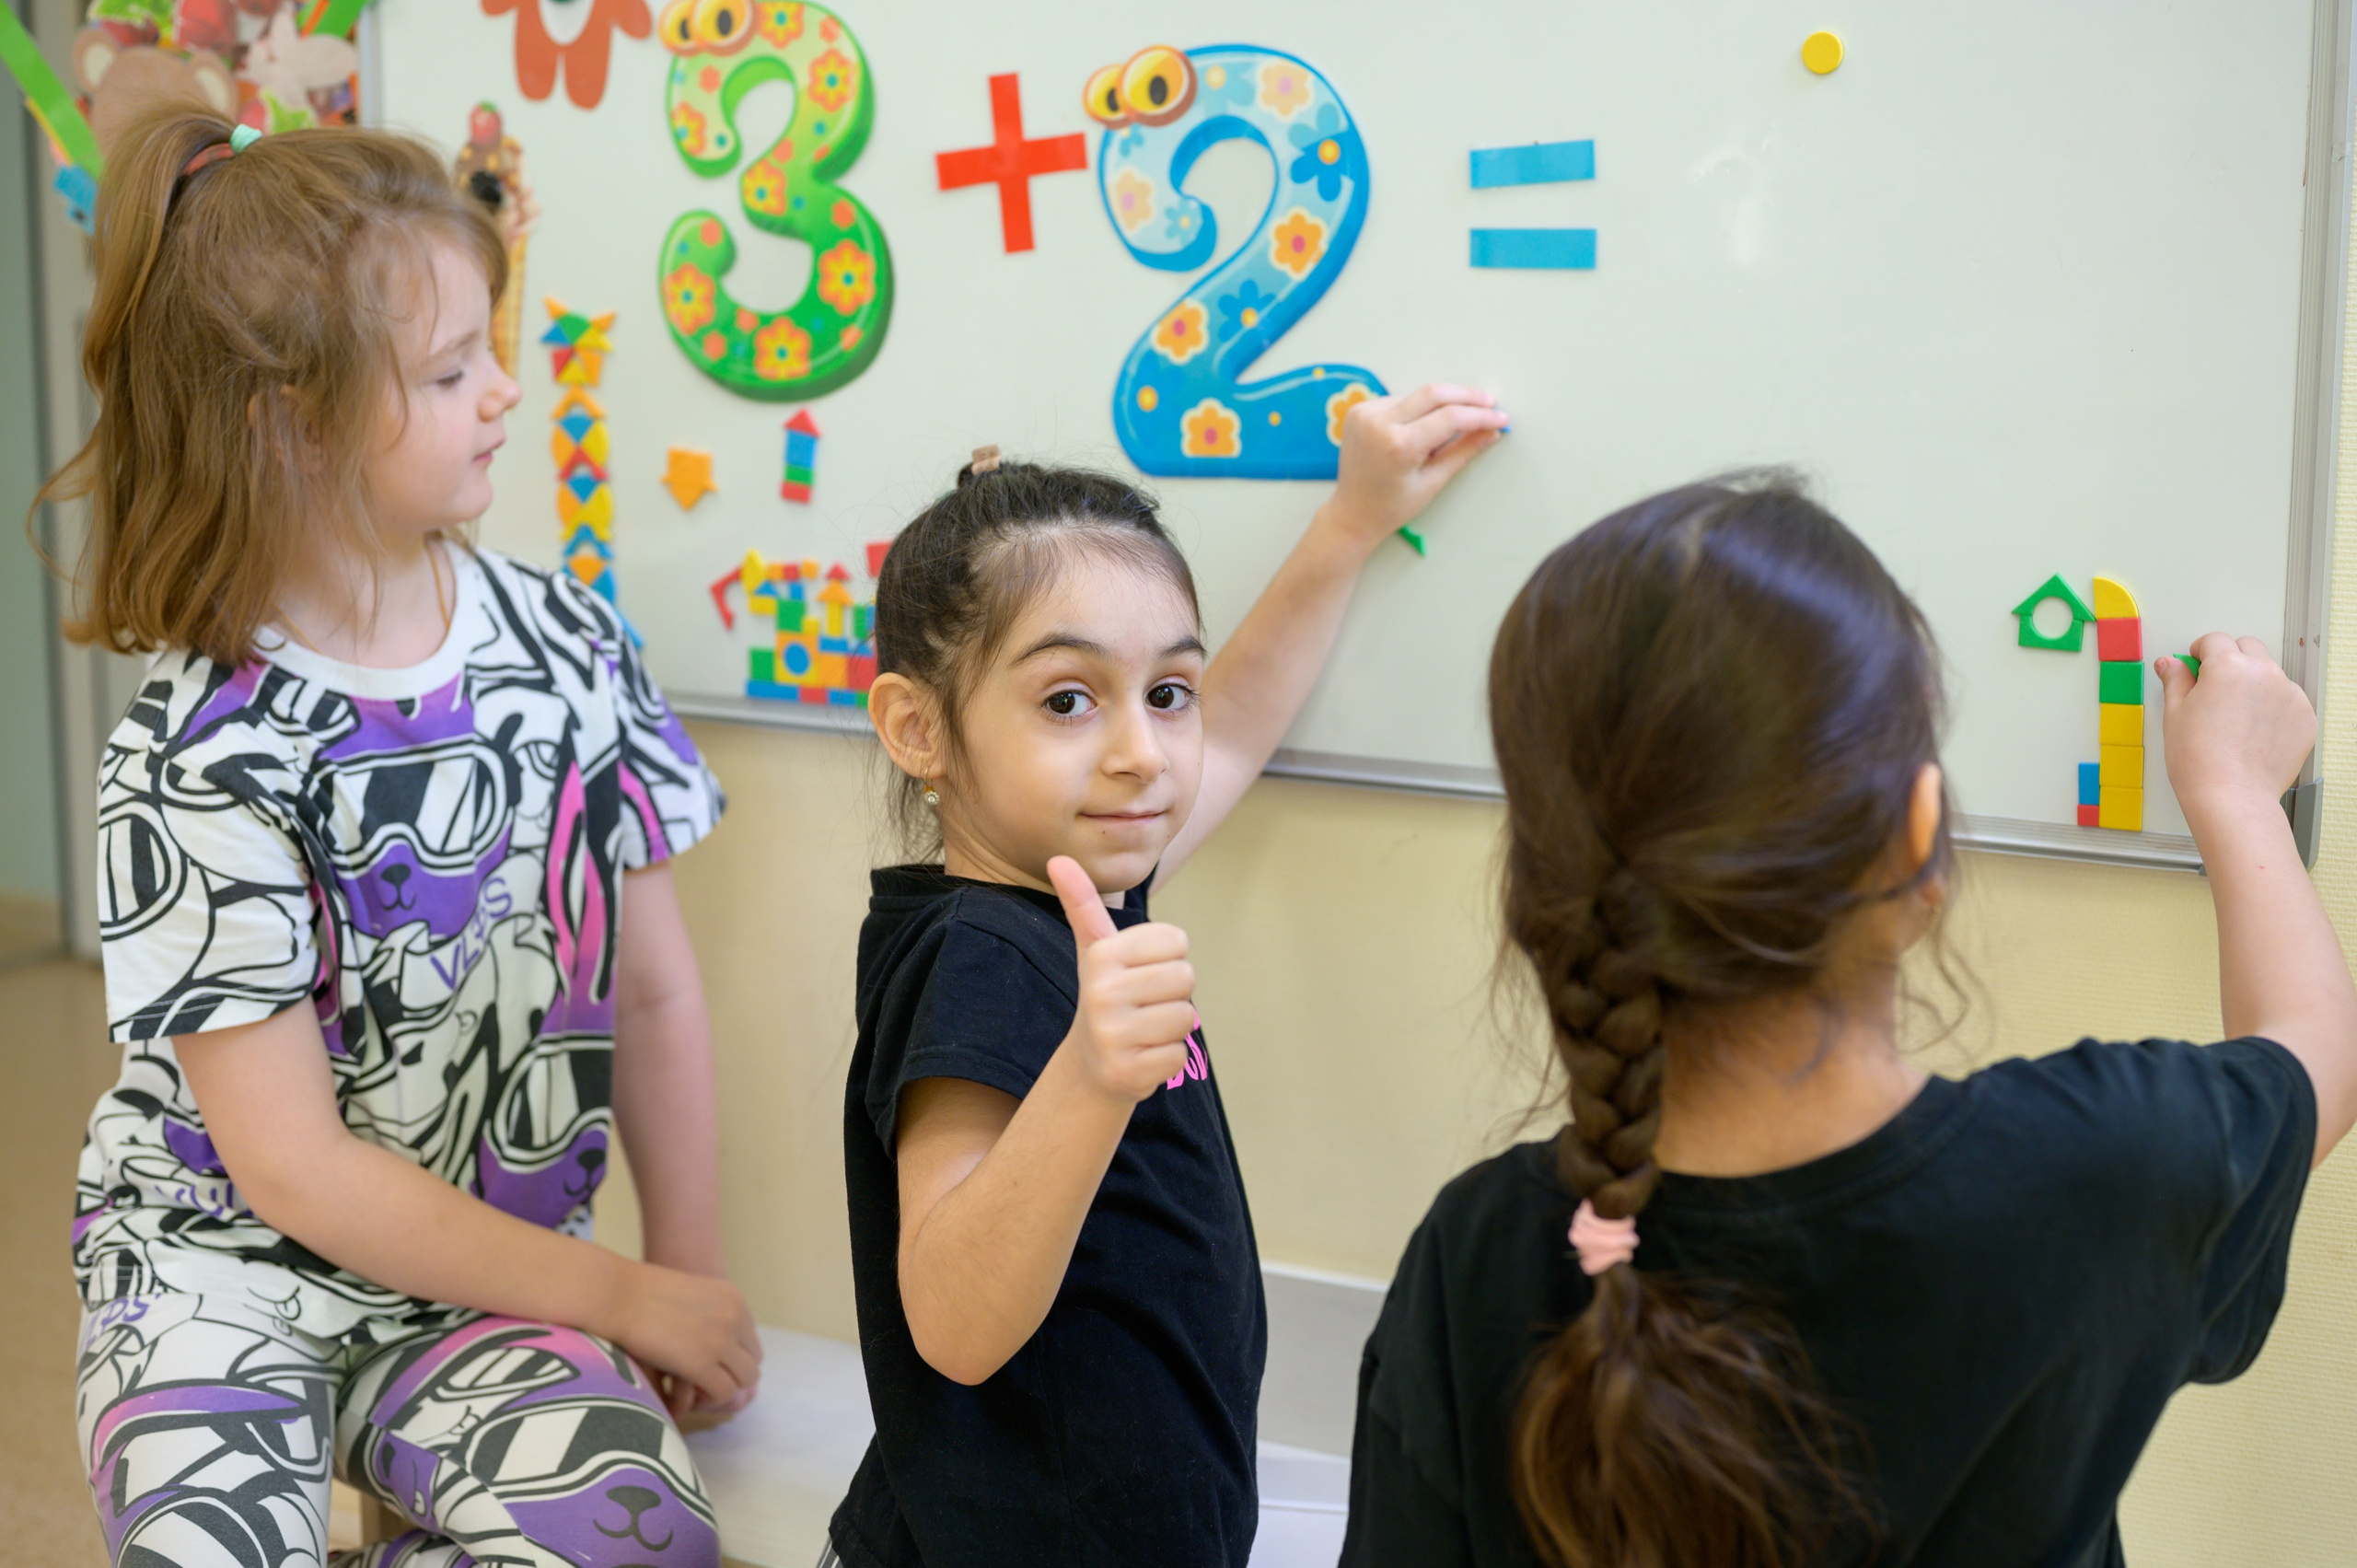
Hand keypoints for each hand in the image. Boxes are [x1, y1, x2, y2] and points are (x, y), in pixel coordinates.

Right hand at [604, 1259, 762, 1418]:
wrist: (616, 1295)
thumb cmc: (638, 1293)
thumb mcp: (688, 1295)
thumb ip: (706, 1314)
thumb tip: (707, 1339)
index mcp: (733, 1299)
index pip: (750, 1339)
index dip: (732, 1357)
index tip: (709, 1364)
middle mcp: (734, 1318)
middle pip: (753, 1360)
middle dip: (731, 1374)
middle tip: (703, 1380)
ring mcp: (721, 1341)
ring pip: (745, 1379)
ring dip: (722, 1387)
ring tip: (695, 1388)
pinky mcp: (702, 1364)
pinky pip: (724, 1392)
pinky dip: (710, 1398)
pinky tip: (687, 1393)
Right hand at [1048, 855, 1194, 1103]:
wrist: (1091, 1066)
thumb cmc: (1106, 996)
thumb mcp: (1095, 949)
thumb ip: (1083, 904)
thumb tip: (1057, 858)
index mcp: (1102, 955)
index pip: (1176, 940)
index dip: (1168, 958)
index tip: (1142, 971)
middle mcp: (1102, 993)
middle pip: (1185, 977)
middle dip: (1173, 993)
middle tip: (1145, 1005)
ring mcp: (1112, 1035)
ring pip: (1186, 1018)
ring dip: (1172, 1028)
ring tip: (1144, 1030)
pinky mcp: (1127, 1072)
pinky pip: (1179, 1056)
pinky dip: (1168, 1059)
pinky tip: (1143, 1056)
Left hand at [1321, 383, 1508, 547]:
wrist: (1352, 514)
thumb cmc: (1391, 507)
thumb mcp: (1432, 482)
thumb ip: (1463, 451)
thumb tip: (1492, 431)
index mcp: (1399, 446)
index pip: (1450, 417)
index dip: (1480, 415)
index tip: (1499, 417)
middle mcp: (1378, 423)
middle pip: (1433, 393)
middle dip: (1466, 396)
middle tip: (1488, 403)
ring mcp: (1364, 414)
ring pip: (1416, 396)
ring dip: (1440, 403)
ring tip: (1457, 421)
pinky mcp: (1358, 410)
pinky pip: (1397, 400)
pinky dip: (1415, 408)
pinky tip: (1422, 425)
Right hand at [2157, 633, 2315, 824]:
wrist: (2231, 795)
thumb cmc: (2198, 759)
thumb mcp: (2175, 714)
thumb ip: (2176, 681)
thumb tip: (2170, 664)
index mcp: (2228, 666)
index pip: (2214, 640)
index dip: (2200, 651)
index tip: (2195, 664)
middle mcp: (2264, 673)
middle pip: (2248, 647)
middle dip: (2231, 658)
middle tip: (2215, 687)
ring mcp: (2289, 694)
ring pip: (2270, 674)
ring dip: (2254, 683)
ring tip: (2235, 717)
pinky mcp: (2304, 716)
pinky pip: (2288, 700)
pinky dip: (2273, 708)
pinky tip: (2254, 732)